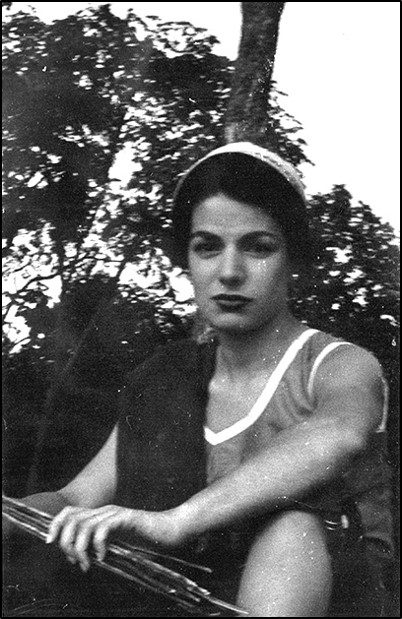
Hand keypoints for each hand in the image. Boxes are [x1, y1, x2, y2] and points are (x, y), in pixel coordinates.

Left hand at [46, 504, 185, 571]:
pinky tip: (104, 557)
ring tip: (87, 564)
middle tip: (75, 561)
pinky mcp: (127, 519)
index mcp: (99, 515)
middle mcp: (104, 511)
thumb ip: (98, 546)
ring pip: (84, 525)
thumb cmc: (144, 541)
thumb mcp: (116, 543)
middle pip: (71, 518)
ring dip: (80, 548)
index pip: (69, 512)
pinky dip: (98, 546)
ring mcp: (115, 514)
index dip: (55, 525)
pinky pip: (103, 529)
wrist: (169, 532)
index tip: (50, 543)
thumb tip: (78, 559)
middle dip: (66, 542)